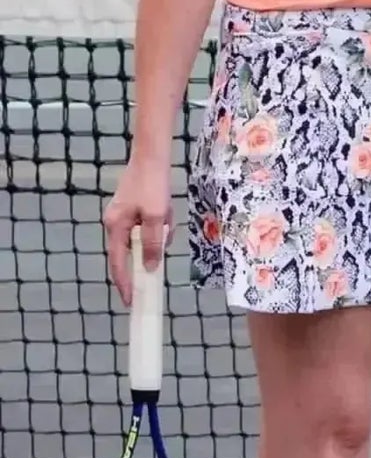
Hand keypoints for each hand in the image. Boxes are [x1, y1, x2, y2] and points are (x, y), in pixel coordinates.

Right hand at [103, 155, 172, 305]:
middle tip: (157, 260)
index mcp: (115, 227)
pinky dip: (160, 224)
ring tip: (166, 216)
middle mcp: (115, 223)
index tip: (131, 301)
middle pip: (131, 251)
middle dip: (148, 253)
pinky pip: (148, 226)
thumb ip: (152, 244)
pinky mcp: (134, 208)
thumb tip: (150, 268)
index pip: (118, 263)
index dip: (124, 283)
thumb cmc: (151, 184)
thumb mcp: (155, 217)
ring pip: (143, 238)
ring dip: (158, 234)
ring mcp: (124, 215)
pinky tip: (167, 212)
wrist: (152, 156)